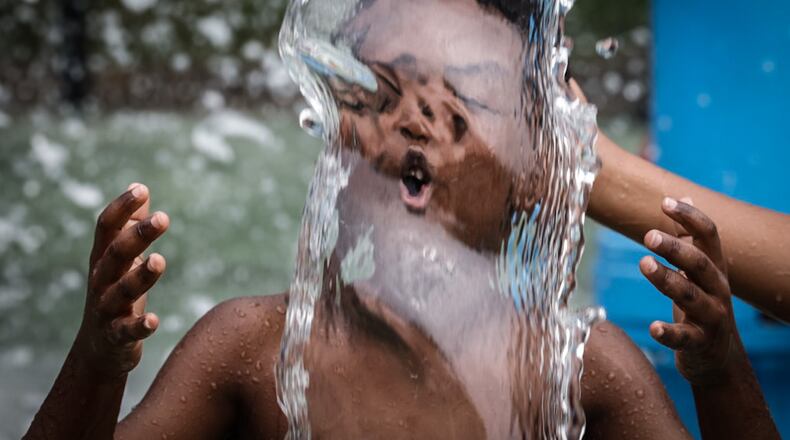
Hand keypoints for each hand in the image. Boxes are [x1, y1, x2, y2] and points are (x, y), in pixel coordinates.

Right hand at [75, 183, 168, 377]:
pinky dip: (140, 325)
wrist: (99, 351)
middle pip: (116, 254)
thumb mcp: (121, 259)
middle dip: (137, 236)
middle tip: (163, 218)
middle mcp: (101, 281)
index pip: (106, 228)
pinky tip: (154, 320)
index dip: (121, 208)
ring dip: (140, 276)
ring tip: (159, 260)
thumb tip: (140, 187)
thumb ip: (130, 224)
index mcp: (103, 259)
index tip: (141, 189)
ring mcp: (107, 310)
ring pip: (121, 290)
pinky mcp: (117, 337)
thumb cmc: (116, 295)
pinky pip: (127, 330)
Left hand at [639, 197, 738, 384]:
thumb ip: (689, 235)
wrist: (717, 358)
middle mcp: (717, 290)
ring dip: (667, 280)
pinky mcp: (700, 343)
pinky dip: (669, 332)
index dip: (690, 217)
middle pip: (700, 264)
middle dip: (677, 248)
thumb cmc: (701, 304)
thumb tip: (682, 194)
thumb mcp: (698, 270)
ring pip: (692, 297)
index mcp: (715, 268)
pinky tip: (653, 327)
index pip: (709, 236)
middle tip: (649, 235)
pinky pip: (684, 337)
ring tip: (644, 263)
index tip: (665, 202)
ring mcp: (711, 317)